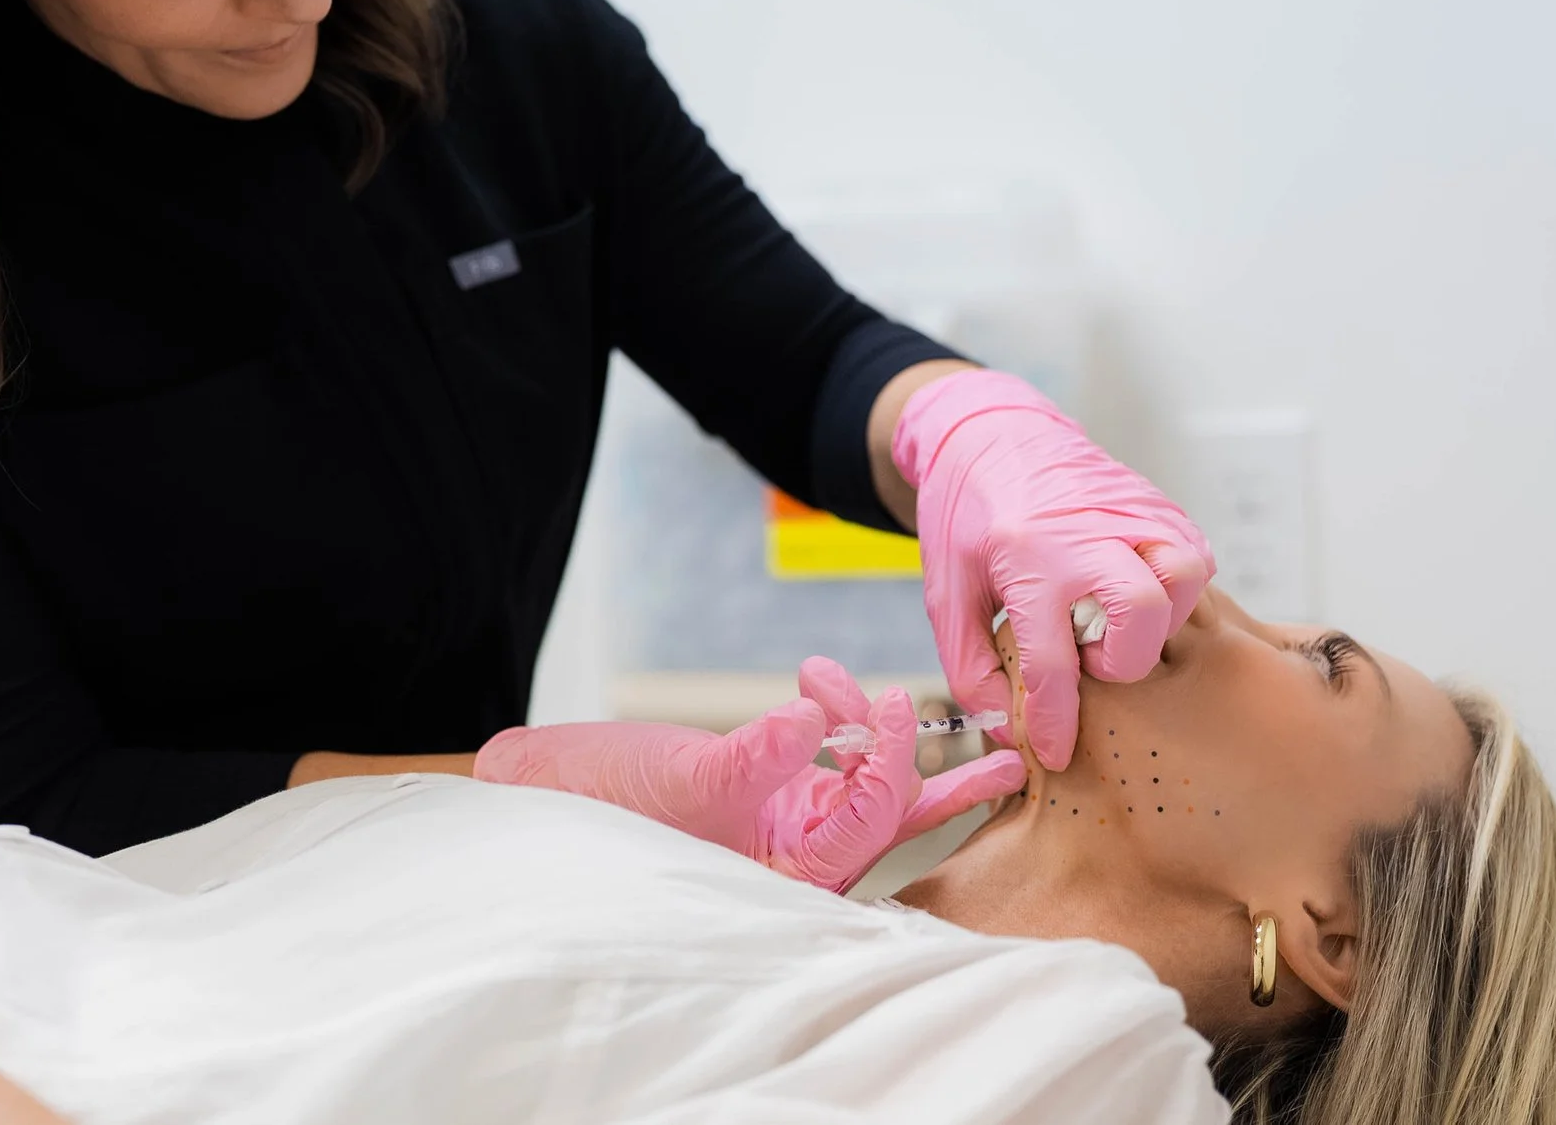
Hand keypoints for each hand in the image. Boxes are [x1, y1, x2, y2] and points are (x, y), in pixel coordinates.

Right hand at [475, 656, 1023, 891]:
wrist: (546, 797)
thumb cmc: (611, 806)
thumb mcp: (691, 776)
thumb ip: (758, 753)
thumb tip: (815, 718)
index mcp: (792, 877)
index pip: (871, 821)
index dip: (889, 761)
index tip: (885, 701)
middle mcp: (799, 859)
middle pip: (895, 820)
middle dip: (949, 782)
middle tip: (1010, 749)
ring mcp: (787, 827)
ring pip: (865, 787)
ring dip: (865, 727)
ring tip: (835, 678)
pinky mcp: (770, 795)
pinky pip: (830, 766)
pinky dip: (837, 725)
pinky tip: (819, 689)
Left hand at [895, 368, 1213, 771]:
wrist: (989, 432)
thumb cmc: (964, 516)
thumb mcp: (945, 591)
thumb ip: (970, 666)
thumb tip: (1008, 728)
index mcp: (1025, 555)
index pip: (1052, 660)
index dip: (1056, 721)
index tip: (1056, 753)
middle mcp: (1086, 531)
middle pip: (1143, 613)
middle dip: (1124, 660)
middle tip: (1091, 659)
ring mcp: (1131, 512)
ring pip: (1185, 580)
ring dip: (1158, 622)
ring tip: (1114, 625)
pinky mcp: (1157, 504)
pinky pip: (1193, 558)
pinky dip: (1173, 590)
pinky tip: (1132, 595)